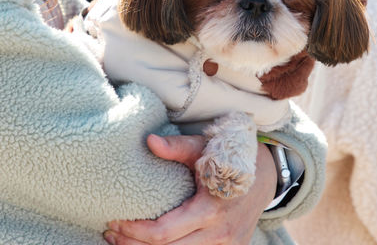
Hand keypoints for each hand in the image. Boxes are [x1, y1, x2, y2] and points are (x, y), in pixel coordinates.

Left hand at [103, 134, 276, 244]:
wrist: (266, 174)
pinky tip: (149, 244)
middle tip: (110, 233)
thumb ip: (177, 147)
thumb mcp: (204, 148)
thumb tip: (149, 141)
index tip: (114, 221)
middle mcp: (220, 234)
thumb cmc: (229, 157)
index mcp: (211, 209)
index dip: (135, 231)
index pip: (164, 232)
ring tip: (122, 241)